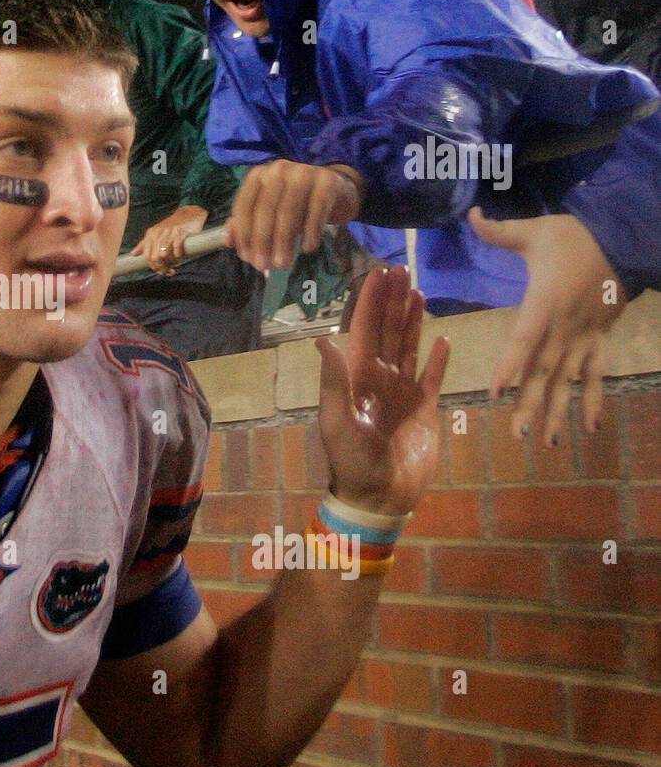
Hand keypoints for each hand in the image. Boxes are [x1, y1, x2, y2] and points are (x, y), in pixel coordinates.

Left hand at [131, 205, 207, 274]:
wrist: (189, 214)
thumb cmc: (171, 227)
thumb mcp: (156, 233)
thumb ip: (144, 244)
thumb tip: (133, 254)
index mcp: (151, 234)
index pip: (147, 255)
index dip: (153, 266)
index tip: (160, 270)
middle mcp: (158, 232)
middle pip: (155, 257)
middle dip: (162, 267)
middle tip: (169, 270)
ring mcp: (169, 232)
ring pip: (164, 255)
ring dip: (170, 263)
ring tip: (175, 263)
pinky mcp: (180, 232)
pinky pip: (176, 249)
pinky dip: (178, 256)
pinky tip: (180, 257)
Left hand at [225, 161, 360, 272]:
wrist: (335, 191)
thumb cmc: (295, 204)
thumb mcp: (269, 213)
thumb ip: (246, 224)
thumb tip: (226, 240)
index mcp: (258, 176)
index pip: (245, 205)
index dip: (244, 234)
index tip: (246, 258)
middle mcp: (278, 169)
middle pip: (265, 209)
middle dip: (263, 241)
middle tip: (264, 266)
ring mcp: (303, 172)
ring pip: (289, 210)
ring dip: (284, 240)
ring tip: (283, 263)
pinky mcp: (327, 181)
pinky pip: (317, 208)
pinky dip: (311, 230)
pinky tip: (307, 248)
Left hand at [315, 266, 448, 515]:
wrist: (380, 496)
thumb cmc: (352, 460)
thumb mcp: (336, 420)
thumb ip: (333, 380)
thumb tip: (323, 339)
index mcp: (357, 378)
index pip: (365, 330)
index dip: (372, 302)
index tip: (380, 274)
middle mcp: (380, 379)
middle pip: (389, 332)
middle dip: (394, 302)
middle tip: (403, 270)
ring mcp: (403, 393)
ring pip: (409, 348)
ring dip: (413, 321)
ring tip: (419, 292)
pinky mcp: (425, 410)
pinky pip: (432, 378)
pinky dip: (438, 360)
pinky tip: (443, 339)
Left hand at [469, 207, 624, 444]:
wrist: (624, 240)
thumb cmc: (574, 237)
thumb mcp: (536, 230)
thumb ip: (500, 231)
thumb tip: (470, 214)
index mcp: (545, 303)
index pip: (523, 340)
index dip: (511, 366)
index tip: (497, 392)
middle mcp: (564, 328)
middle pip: (544, 371)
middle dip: (531, 403)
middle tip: (518, 434)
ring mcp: (584, 338)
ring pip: (569, 380)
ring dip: (558, 411)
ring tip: (546, 442)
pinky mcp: (599, 340)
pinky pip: (597, 374)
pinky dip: (594, 399)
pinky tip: (590, 427)